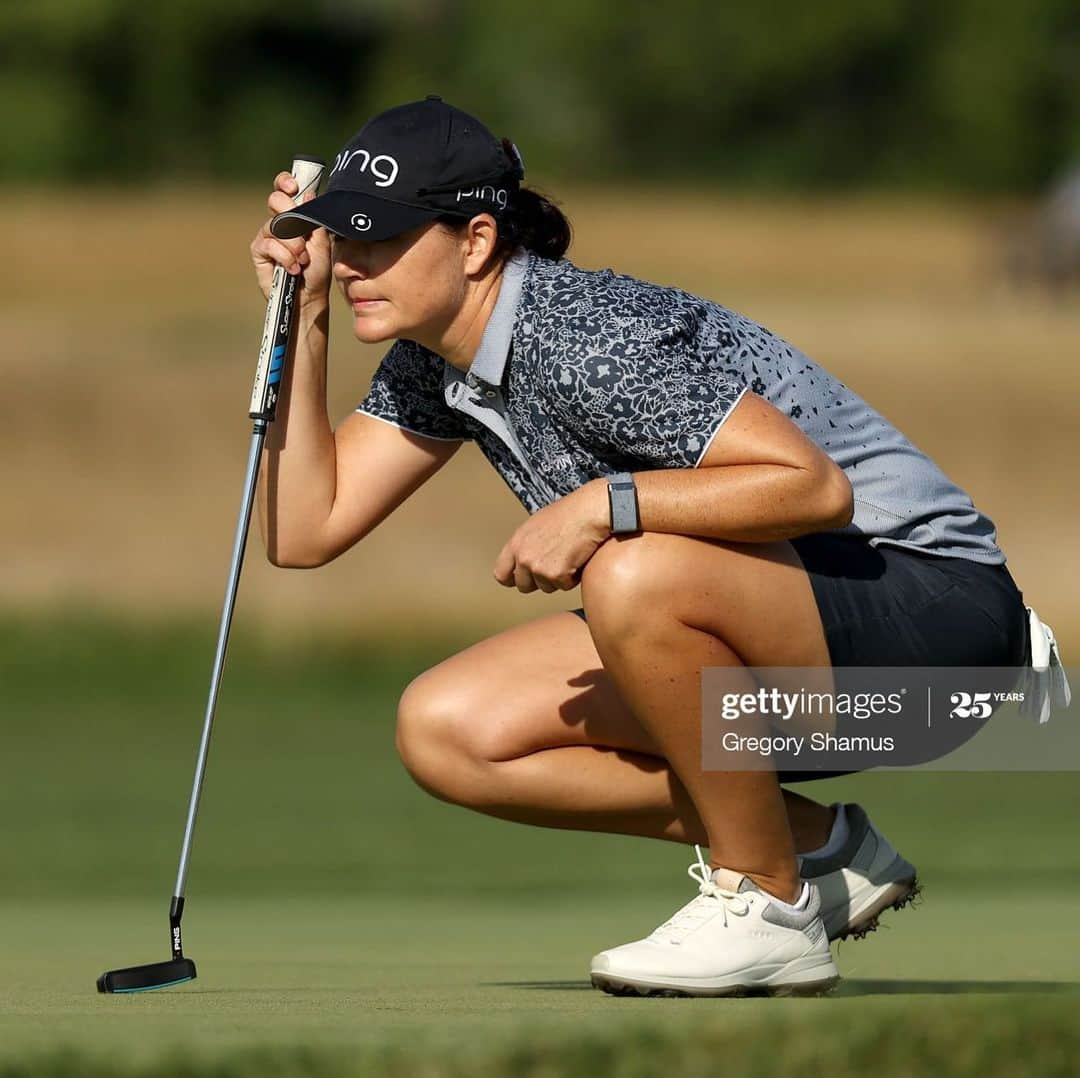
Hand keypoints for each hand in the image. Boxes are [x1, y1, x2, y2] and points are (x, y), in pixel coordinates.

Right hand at [250, 171, 331, 302]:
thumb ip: (314, 220)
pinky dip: (285, 257)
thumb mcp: (322, 244)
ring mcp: (267, 235)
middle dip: (291, 213)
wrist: (309, 297)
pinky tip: (293, 268)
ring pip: (276, 225)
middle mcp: (279, 221)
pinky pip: (269, 244)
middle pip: (275, 200)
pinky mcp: (259, 251)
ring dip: (293, 244)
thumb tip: (308, 194)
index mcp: (295, 215)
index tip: (293, 186)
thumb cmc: (316, 271)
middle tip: (301, 231)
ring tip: (302, 259)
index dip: (285, 182)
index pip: (284, 189)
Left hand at [494, 479, 610, 592]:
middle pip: (524, 586)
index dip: (513, 578)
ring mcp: (538, 568)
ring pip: (546, 587)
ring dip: (558, 578)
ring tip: (568, 556)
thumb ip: (526, 545)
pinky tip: (577, 558)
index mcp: (516, 543)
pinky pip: (565, 586)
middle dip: (539, 581)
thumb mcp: (536, 525)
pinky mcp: (556, 575)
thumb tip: (524, 560)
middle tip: (554, 565)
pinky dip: (574, 577)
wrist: (589, 513)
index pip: (501, 574)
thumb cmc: (569, 513)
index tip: (522, 578)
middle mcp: (523, 557)